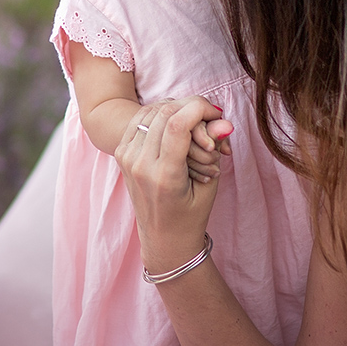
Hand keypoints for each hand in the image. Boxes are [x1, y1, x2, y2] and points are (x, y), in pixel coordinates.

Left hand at [117, 97, 226, 274]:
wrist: (162, 238)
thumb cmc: (190, 216)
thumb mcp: (208, 186)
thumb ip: (214, 150)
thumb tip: (224, 121)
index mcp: (163, 176)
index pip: (177, 124)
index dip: (199, 109)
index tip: (216, 113)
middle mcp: (140, 164)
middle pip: (164, 112)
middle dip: (192, 107)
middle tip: (211, 118)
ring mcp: (127, 157)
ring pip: (152, 111)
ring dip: (177, 109)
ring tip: (195, 125)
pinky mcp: (122, 152)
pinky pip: (142, 119)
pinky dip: (162, 114)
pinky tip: (178, 124)